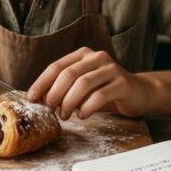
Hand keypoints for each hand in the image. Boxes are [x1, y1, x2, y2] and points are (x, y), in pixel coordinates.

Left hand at [27, 47, 149, 119]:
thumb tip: (39, 99)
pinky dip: (87, 107)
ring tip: (65, 115)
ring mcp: (111, 68)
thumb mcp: (82, 87)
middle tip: (50, 110)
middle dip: (55, 94)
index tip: (32, 98)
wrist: (139, 92)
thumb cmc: (105, 91)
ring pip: (83, 83)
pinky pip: (100, 95)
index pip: (56, 66)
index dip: (42, 83)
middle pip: (68, 74)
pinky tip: (83, 115)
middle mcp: (96, 57)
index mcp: (83, 55)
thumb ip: (64, 89)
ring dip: (69, 102)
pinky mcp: (122, 83)